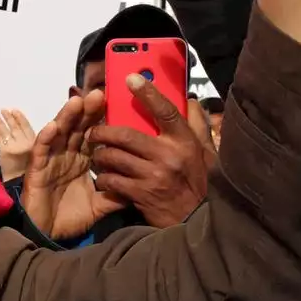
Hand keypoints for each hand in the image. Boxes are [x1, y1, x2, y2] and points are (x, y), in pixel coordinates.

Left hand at [0, 108, 36, 180]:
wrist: (19, 183)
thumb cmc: (27, 170)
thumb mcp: (35, 154)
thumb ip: (29, 141)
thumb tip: (19, 127)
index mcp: (35, 143)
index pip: (27, 126)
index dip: (20, 118)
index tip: (14, 110)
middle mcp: (25, 142)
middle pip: (16, 127)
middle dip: (9, 117)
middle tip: (3, 110)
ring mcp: (14, 146)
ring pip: (7, 131)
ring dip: (0, 121)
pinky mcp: (4, 151)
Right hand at [22, 90, 125, 240]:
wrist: (47, 235)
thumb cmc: (70, 217)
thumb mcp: (99, 205)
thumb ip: (116, 195)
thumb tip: (140, 188)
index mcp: (82, 160)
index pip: (93, 134)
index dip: (101, 118)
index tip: (114, 103)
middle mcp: (67, 155)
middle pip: (77, 127)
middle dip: (87, 110)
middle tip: (100, 93)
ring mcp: (51, 160)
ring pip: (59, 133)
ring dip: (67, 116)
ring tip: (77, 101)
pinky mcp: (37, 170)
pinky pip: (41, 151)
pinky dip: (46, 138)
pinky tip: (53, 127)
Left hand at [89, 76, 215, 228]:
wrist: (196, 221)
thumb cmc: (199, 184)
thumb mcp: (206, 153)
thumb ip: (197, 126)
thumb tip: (189, 100)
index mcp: (184, 142)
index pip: (166, 111)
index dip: (148, 92)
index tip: (130, 78)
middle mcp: (169, 156)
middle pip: (125, 134)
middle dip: (103, 131)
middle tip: (94, 132)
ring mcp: (154, 176)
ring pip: (113, 157)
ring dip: (100, 155)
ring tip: (97, 155)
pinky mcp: (141, 195)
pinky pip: (112, 180)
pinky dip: (103, 178)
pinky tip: (104, 178)